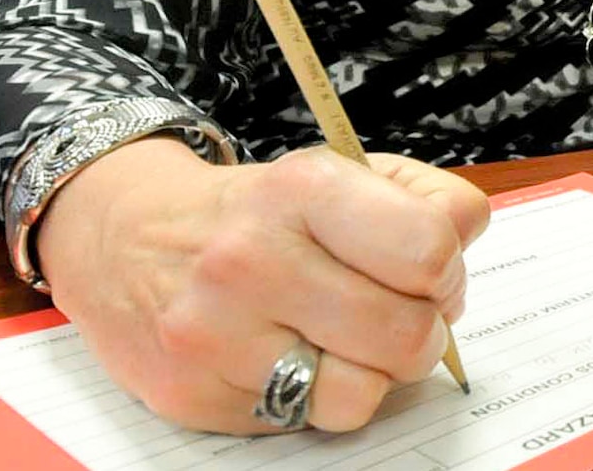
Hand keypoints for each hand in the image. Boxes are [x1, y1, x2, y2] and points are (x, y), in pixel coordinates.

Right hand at [34, 137, 488, 433]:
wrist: (125, 237)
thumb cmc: (256, 211)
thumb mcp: (334, 172)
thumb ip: (420, 199)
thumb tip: (467, 242)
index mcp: (302, 190)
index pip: (429, 246)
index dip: (449, 266)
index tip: (432, 268)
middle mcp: (253, 259)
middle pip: (408, 331)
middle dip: (425, 326)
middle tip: (404, 311)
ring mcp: (219, 334)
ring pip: (365, 392)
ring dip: (379, 372)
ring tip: (355, 340)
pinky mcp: (199, 396)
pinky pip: (312, 421)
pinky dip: (324, 397)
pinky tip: (303, 359)